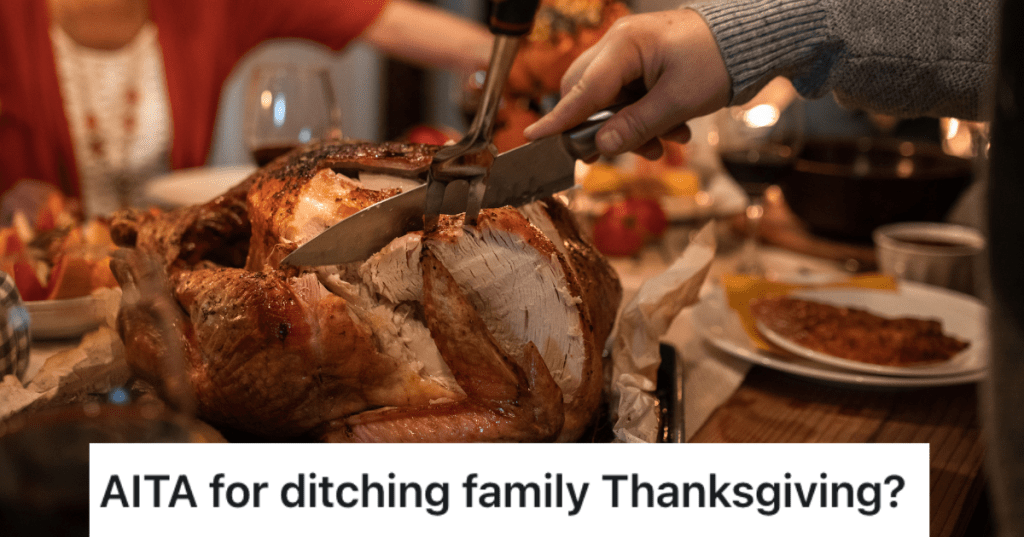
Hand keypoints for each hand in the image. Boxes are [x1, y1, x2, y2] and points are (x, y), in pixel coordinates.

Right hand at [523, 9, 730, 159]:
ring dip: (631, 128)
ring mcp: (631, 54)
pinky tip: (673, 130)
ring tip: (665, 144)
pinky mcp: (642, 65)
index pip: (583, 89)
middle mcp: (621, 45)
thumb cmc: (719, 60)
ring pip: (609, 100)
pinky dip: (644, 118)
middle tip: (624, 151)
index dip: (560, 118)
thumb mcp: (678, 101)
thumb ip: (636, 125)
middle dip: (605, 128)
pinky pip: (628, 97)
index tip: (534, 137)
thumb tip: (601, 147)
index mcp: (625, 45)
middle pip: (588, 94)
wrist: (750, 42)